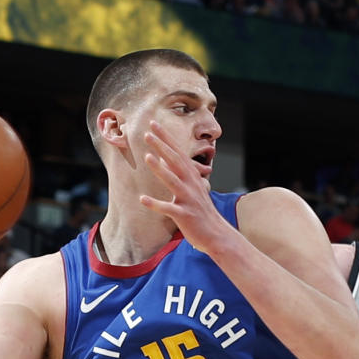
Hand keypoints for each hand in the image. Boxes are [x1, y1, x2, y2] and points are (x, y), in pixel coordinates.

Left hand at [139, 120, 226, 254]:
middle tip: (147, 133)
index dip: (166, 138)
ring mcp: (188, 199)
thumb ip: (177, 173)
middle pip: (175, 161)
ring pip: (173, 181)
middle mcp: (191, 184)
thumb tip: (162, 158)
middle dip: (162, 146)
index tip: (153, 124)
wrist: (216, 234)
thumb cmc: (200, 211)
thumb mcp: (191, 188)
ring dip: (160, 169)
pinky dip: (155, 204)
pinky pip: (168, 208)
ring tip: (147, 156)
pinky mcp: (184, 215)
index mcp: (192, 176)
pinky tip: (142, 199)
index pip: (177, 152)